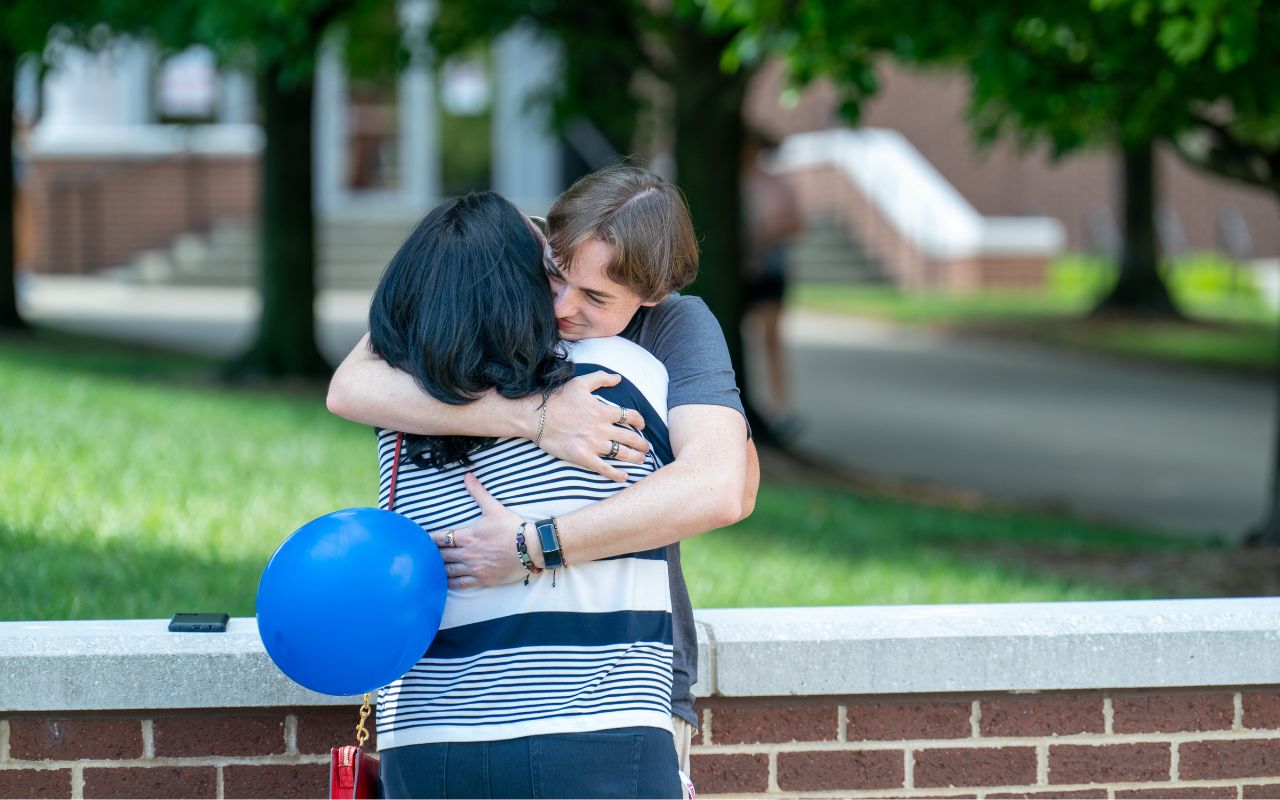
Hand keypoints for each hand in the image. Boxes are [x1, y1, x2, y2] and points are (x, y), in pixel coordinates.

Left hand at [429, 473, 532, 588]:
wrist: (530, 547)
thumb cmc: (512, 527)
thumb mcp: (494, 507)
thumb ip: (478, 492)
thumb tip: (467, 476)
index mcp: (467, 536)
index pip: (441, 538)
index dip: (429, 540)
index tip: (421, 540)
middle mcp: (467, 553)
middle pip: (442, 555)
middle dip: (432, 555)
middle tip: (422, 555)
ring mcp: (474, 568)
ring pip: (448, 571)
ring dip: (438, 569)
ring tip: (429, 569)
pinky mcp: (482, 579)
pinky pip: (460, 584)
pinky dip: (449, 584)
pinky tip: (443, 583)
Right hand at [538, 372, 649, 481]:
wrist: (537, 417)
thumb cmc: (557, 398)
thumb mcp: (581, 382)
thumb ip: (601, 378)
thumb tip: (618, 378)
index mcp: (603, 411)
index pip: (630, 416)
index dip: (640, 421)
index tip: (642, 426)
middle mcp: (602, 428)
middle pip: (630, 438)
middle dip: (642, 444)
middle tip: (646, 448)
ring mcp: (594, 444)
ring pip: (622, 453)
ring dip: (635, 458)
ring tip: (641, 460)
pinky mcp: (583, 457)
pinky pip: (605, 468)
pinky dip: (617, 474)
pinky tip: (625, 476)